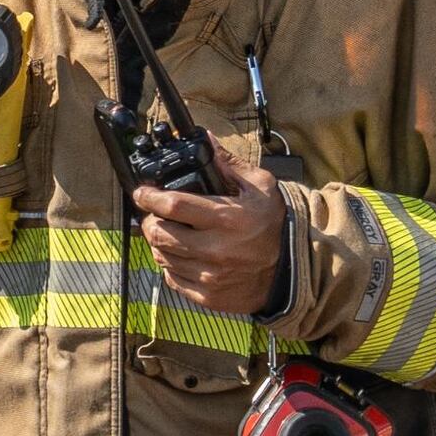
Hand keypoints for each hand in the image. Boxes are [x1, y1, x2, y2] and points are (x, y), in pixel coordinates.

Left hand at [132, 144, 289, 320]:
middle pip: (159, 234)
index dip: (149, 197)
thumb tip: (205, 140)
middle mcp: (214, 249)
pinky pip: (173, 279)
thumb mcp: (259, 187)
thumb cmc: (275, 226)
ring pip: (162, 257)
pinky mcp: (207, 295)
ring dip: (159, 243)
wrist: (292, 270)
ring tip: (170, 233)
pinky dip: (171, 265)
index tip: (143, 192)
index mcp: (226, 218)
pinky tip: (182, 255)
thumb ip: (228, 165)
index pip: (172, 205)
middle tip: (154, 214)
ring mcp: (209, 276)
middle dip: (150, 220)